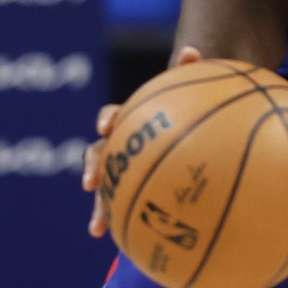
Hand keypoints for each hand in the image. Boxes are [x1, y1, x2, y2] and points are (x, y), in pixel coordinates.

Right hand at [81, 46, 203, 236]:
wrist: (193, 139)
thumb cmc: (192, 113)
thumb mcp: (195, 95)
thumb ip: (193, 75)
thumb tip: (190, 48)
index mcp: (134, 120)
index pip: (114, 115)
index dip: (108, 119)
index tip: (107, 127)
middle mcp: (123, 144)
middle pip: (100, 153)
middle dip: (92, 167)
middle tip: (92, 182)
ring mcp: (125, 169)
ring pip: (105, 186)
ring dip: (99, 203)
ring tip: (98, 224)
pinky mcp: (132, 191)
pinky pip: (122, 207)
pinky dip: (117, 221)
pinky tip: (117, 239)